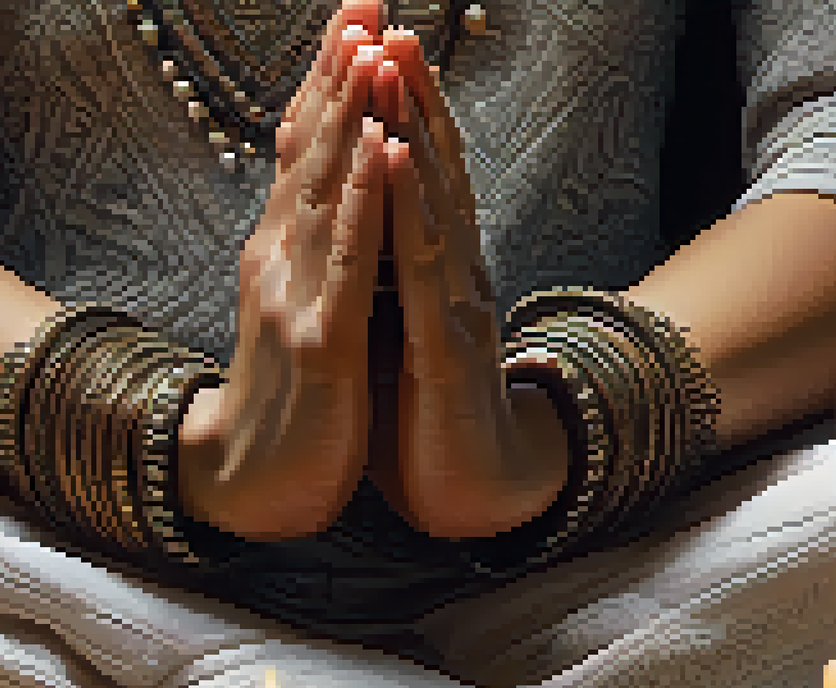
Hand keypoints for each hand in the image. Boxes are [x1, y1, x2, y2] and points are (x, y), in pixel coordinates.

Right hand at [179, 0, 389, 541]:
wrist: (247, 486)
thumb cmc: (284, 396)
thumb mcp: (295, 303)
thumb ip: (309, 245)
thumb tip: (325, 183)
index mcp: (285, 250)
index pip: (309, 150)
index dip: (330, 81)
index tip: (357, 13)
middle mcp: (283, 259)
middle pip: (315, 151)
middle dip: (341, 72)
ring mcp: (297, 297)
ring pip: (330, 191)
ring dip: (352, 115)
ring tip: (370, 45)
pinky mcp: (320, 345)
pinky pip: (350, 265)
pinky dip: (367, 204)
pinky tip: (384, 152)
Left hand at [375, 28, 568, 538]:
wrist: (474, 493)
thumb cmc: (428, 413)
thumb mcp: (398, 330)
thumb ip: (387, 277)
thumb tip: (360, 226)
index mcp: (433, 271)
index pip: (416, 175)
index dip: (397, 111)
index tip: (368, 44)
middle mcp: (452, 272)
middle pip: (432, 166)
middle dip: (409, 92)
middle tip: (386, 21)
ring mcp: (453, 302)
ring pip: (432, 197)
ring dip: (412, 122)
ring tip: (393, 56)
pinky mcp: (445, 344)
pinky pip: (423, 264)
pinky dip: (409, 202)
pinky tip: (396, 152)